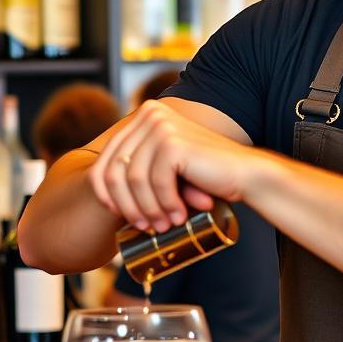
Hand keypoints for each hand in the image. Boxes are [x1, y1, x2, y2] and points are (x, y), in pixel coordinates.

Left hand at [88, 101, 250, 231]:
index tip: (119, 217)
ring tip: (162, 226)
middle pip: (114, 171)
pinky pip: (154, 183)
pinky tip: (177, 216)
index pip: (105, 161)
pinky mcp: (172, 143)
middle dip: (126, 205)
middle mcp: (149, 115)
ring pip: (133, 181)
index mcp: (143, 116)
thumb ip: (138, 164)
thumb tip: (98, 192)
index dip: (106, 194)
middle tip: (144, 227)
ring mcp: (160, 126)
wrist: (245, 173)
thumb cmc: (205, 175)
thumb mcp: (164, 165)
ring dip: (146, 209)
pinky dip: (164, 204)